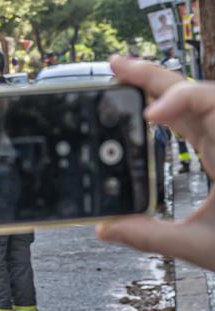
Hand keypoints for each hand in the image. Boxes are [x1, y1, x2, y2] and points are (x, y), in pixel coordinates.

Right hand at [97, 56, 214, 269]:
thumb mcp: (204, 245)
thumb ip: (152, 236)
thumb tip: (106, 227)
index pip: (207, 102)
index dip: (176, 99)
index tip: (149, 116)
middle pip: (194, 91)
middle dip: (154, 76)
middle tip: (115, 65)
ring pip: (194, 100)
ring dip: (160, 87)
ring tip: (123, 77)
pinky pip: (195, 118)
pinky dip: (169, 107)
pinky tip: (145, 108)